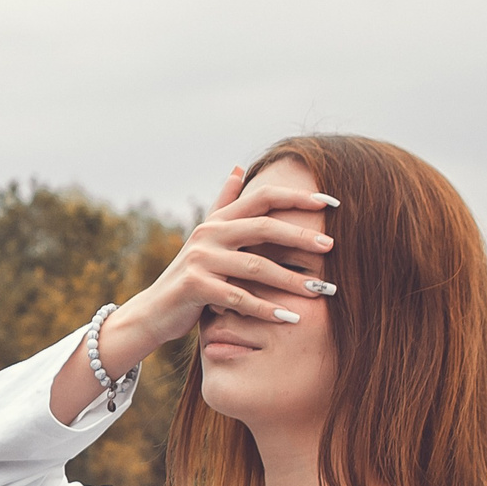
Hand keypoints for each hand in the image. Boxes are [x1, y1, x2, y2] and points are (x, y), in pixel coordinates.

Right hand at [94, 166, 337, 372]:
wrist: (154, 312)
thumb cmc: (190, 277)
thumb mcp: (206, 238)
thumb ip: (224, 204)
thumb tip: (239, 168)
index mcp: (218, 221)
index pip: (263, 199)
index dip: (297, 197)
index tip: (331, 202)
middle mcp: (209, 234)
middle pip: (264, 228)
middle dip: (301, 237)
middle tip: (332, 246)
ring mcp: (200, 260)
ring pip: (256, 267)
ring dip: (291, 280)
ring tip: (320, 291)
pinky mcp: (195, 287)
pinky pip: (238, 298)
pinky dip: (265, 309)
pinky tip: (289, 317)